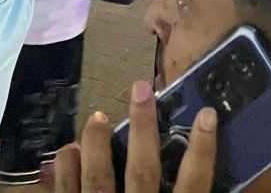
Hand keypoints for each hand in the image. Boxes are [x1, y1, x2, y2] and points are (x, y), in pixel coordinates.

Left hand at [54, 84, 216, 192]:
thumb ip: (189, 191)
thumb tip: (203, 172)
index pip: (193, 185)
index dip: (202, 150)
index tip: (207, 113)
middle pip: (142, 172)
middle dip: (142, 129)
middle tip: (141, 88)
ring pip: (98, 179)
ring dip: (96, 145)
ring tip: (97, 117)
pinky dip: (63, 173)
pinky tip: (67, 153)